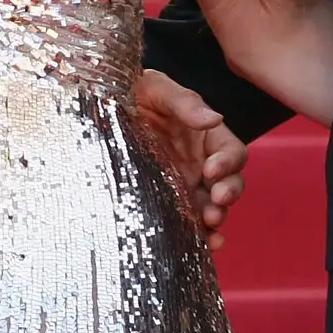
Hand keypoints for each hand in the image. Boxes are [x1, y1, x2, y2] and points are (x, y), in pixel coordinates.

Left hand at [132, 71, 247, 244]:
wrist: (101, 110)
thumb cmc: (134, 93)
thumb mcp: (156, 89)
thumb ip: (185, 102)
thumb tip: (213, 118)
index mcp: (207, 137)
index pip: (231, 152)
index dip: (228, 163)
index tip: (212, 169)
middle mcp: (202, 164)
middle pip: (229, 184)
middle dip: (227, 194)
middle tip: (216, 202)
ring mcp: (186, 186)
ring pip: (212, 207)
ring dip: (215, 217)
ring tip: (209, 223)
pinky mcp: (169, 203)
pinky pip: (190, 222)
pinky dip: (201, 235)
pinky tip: (205, 244)